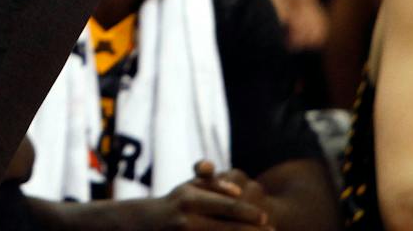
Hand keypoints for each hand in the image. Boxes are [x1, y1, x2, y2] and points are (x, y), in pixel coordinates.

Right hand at [143, 163, 269, 227]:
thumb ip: (214, 185)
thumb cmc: (175, 202)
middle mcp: (187, 220)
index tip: (266, 218)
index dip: (249, 213)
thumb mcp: (190, 188)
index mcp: (190, 200)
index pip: (227, 207)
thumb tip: (237, 190)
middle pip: (228, 229)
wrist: (145, 224)